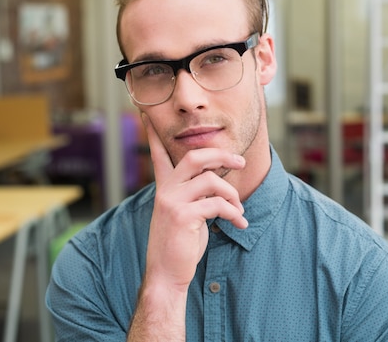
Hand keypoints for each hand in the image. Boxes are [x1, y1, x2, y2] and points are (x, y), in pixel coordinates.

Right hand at [141, 114, 247, 290]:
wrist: (167, 273)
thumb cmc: (180, 244)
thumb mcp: (185, 213)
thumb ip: (195, 194)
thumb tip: (219, 177)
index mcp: (165, 188)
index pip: (159, 155)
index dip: (155, 135)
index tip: (147, 115)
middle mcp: (166, 191)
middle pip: (193, 156)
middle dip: (221, 154)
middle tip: (240, 160)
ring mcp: (172, 202)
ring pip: (211, 180)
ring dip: (232, 193)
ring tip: (239, 209)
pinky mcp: (183, 216)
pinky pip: (217, 204)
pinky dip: (234, 213)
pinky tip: (240, 223)